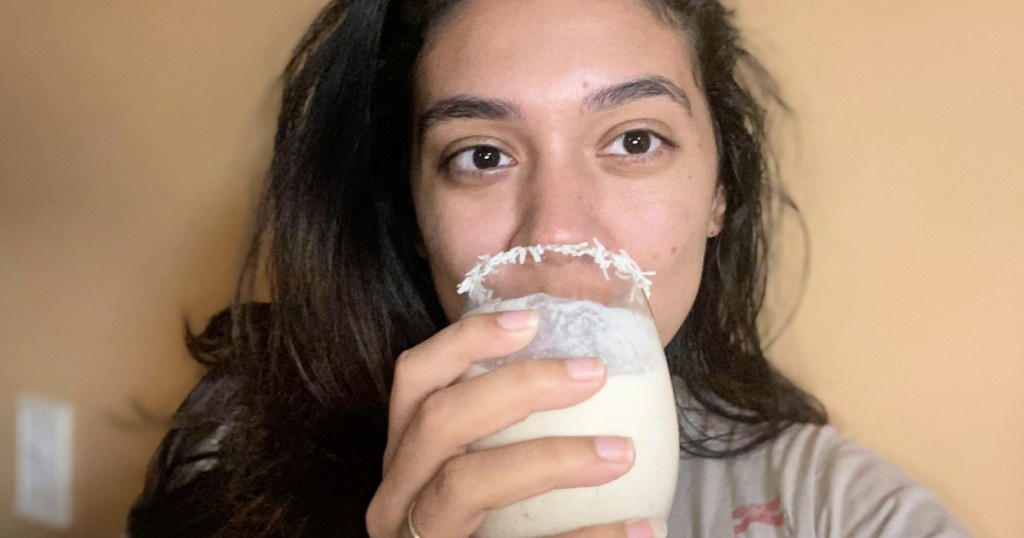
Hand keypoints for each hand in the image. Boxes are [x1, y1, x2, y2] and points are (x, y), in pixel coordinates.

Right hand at [365, 310, 661, 537]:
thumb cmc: (496, 533)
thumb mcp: (488, 481)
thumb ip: (512, 434)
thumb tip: (590, 372)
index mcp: (406, 460)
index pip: (415, 380)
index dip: (465, 341)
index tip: (532, 319)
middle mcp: (395, 499)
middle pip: (437, 421)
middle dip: (517, 387)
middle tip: (593, 373)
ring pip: (463, 484)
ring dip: (549, 458)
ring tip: (622, 452)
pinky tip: (644, 528)